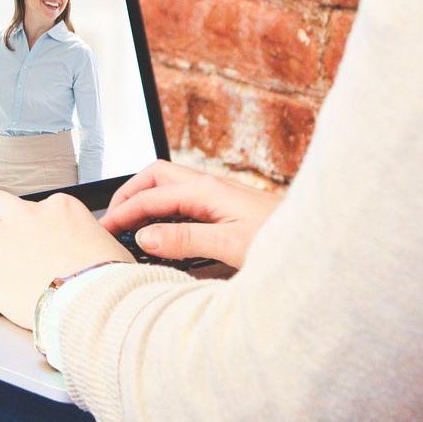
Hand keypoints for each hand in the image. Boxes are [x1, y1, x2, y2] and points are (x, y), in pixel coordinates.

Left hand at [0, 188, 132, 328]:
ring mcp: (5, 242)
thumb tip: (96, 247)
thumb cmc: (111, 282)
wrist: (98, 306)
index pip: (36, 205)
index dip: (28, 222)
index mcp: (60, 208)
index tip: (27, 236)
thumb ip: (93, 239)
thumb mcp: (110, 247)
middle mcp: (28, 217)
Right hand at [99, 159, 281, 269]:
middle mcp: (211, 187)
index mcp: (206, 190)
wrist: (316, 241)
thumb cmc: (281, 240)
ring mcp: (220, 196)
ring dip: (148, 200)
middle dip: (131, 193)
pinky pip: (186, 200)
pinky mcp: (228, 208)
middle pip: (157, 177)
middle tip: (113, 218)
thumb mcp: (229, 244)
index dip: (124, 212)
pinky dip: (165, 210)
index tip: (106, 230)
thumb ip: (185, 239)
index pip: (151, 196)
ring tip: (132, 224)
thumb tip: (144, 236)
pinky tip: (165, 230)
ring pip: (172, 186)